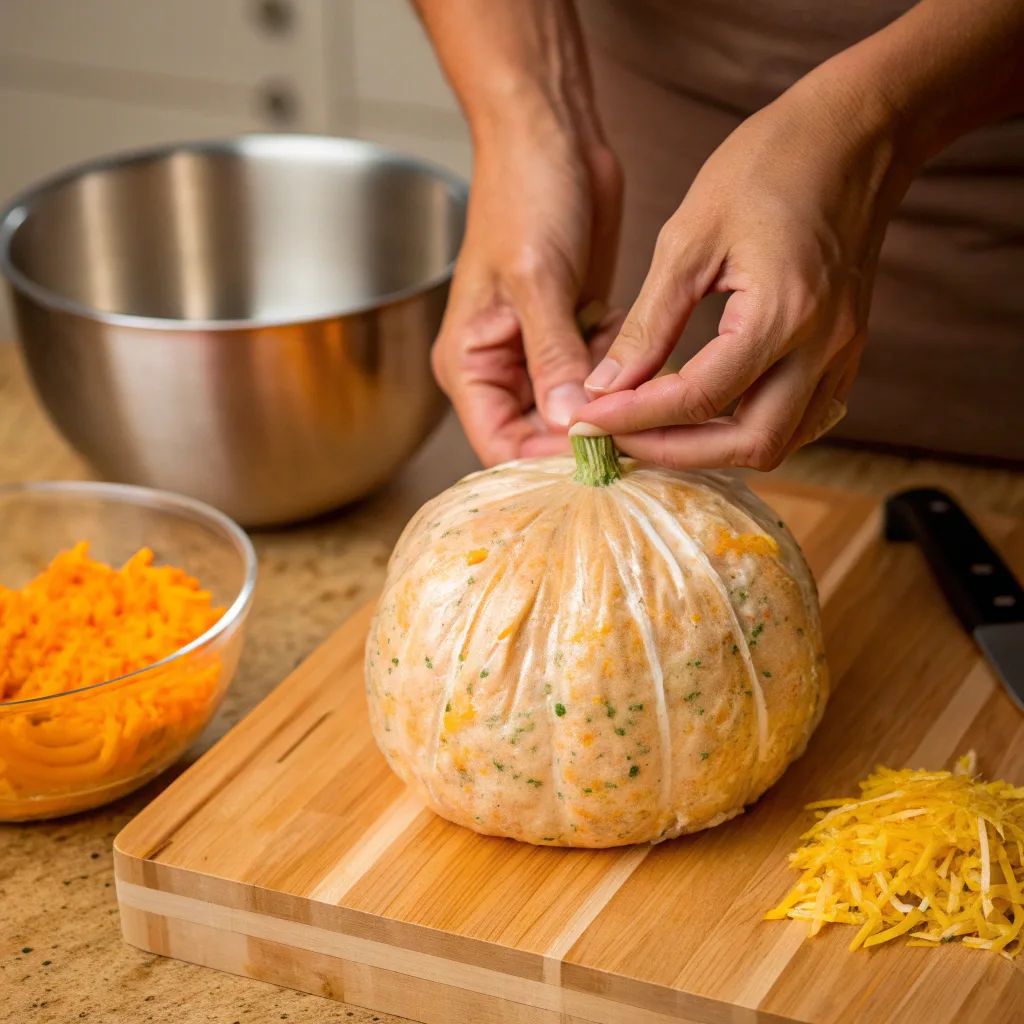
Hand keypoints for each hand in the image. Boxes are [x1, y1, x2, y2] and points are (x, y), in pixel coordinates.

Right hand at [431, 112, 622, 465]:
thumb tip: (571, 423)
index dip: (544, 462)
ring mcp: (539, 353)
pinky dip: (621, 380)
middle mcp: (501, 366)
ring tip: (649, 405)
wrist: (552, 137)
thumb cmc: (523, 195)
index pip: (498, 445)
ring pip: (573, 413)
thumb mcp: (536, 281)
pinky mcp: (573, 334)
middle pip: (538, 437)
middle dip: (584, 440)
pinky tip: (648, 368)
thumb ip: (553, 357)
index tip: (597, 460)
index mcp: (470, 362)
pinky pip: (597, 380)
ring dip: (609, 411)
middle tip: (637, 440)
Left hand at [571, 71, 912, 469]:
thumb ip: (649, 322)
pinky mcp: (845, 351)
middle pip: (750, 445)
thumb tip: (605, 386)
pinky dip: (745, 428)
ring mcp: (843, 353)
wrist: (855, 133)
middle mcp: (823, 346)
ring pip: (779, 443)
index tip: (587, 422)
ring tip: (654, 430)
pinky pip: (800, 419)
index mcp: (783, 313)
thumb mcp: (689, 237)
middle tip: (618, 438)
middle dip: (675, 451)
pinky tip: (704, 413)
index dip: (635, 419)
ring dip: (713, 449)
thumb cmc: (769, 164)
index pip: (699, 398)